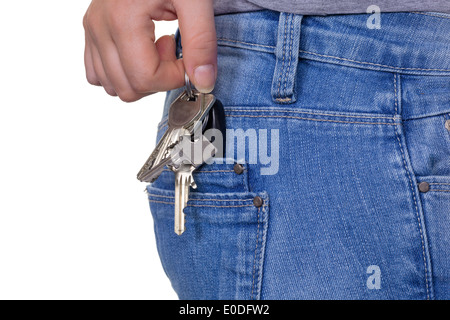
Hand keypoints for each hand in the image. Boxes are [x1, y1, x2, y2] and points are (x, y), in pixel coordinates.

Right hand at [83, 0, 216, 101]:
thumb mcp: (195, 0)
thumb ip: (201, 41)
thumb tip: (202, 81)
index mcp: (123, 20)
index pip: (146, 78)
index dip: (175, 77)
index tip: (187, 58)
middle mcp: (100, 28)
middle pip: (127, 88)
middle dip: (157, 79)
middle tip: (171, 49)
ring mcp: (92, 30)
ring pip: (111, 85)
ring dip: (139, 78)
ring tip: (155, 47)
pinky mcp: (91, 31)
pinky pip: (97, 72)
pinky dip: (121, 73)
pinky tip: (139, 52)